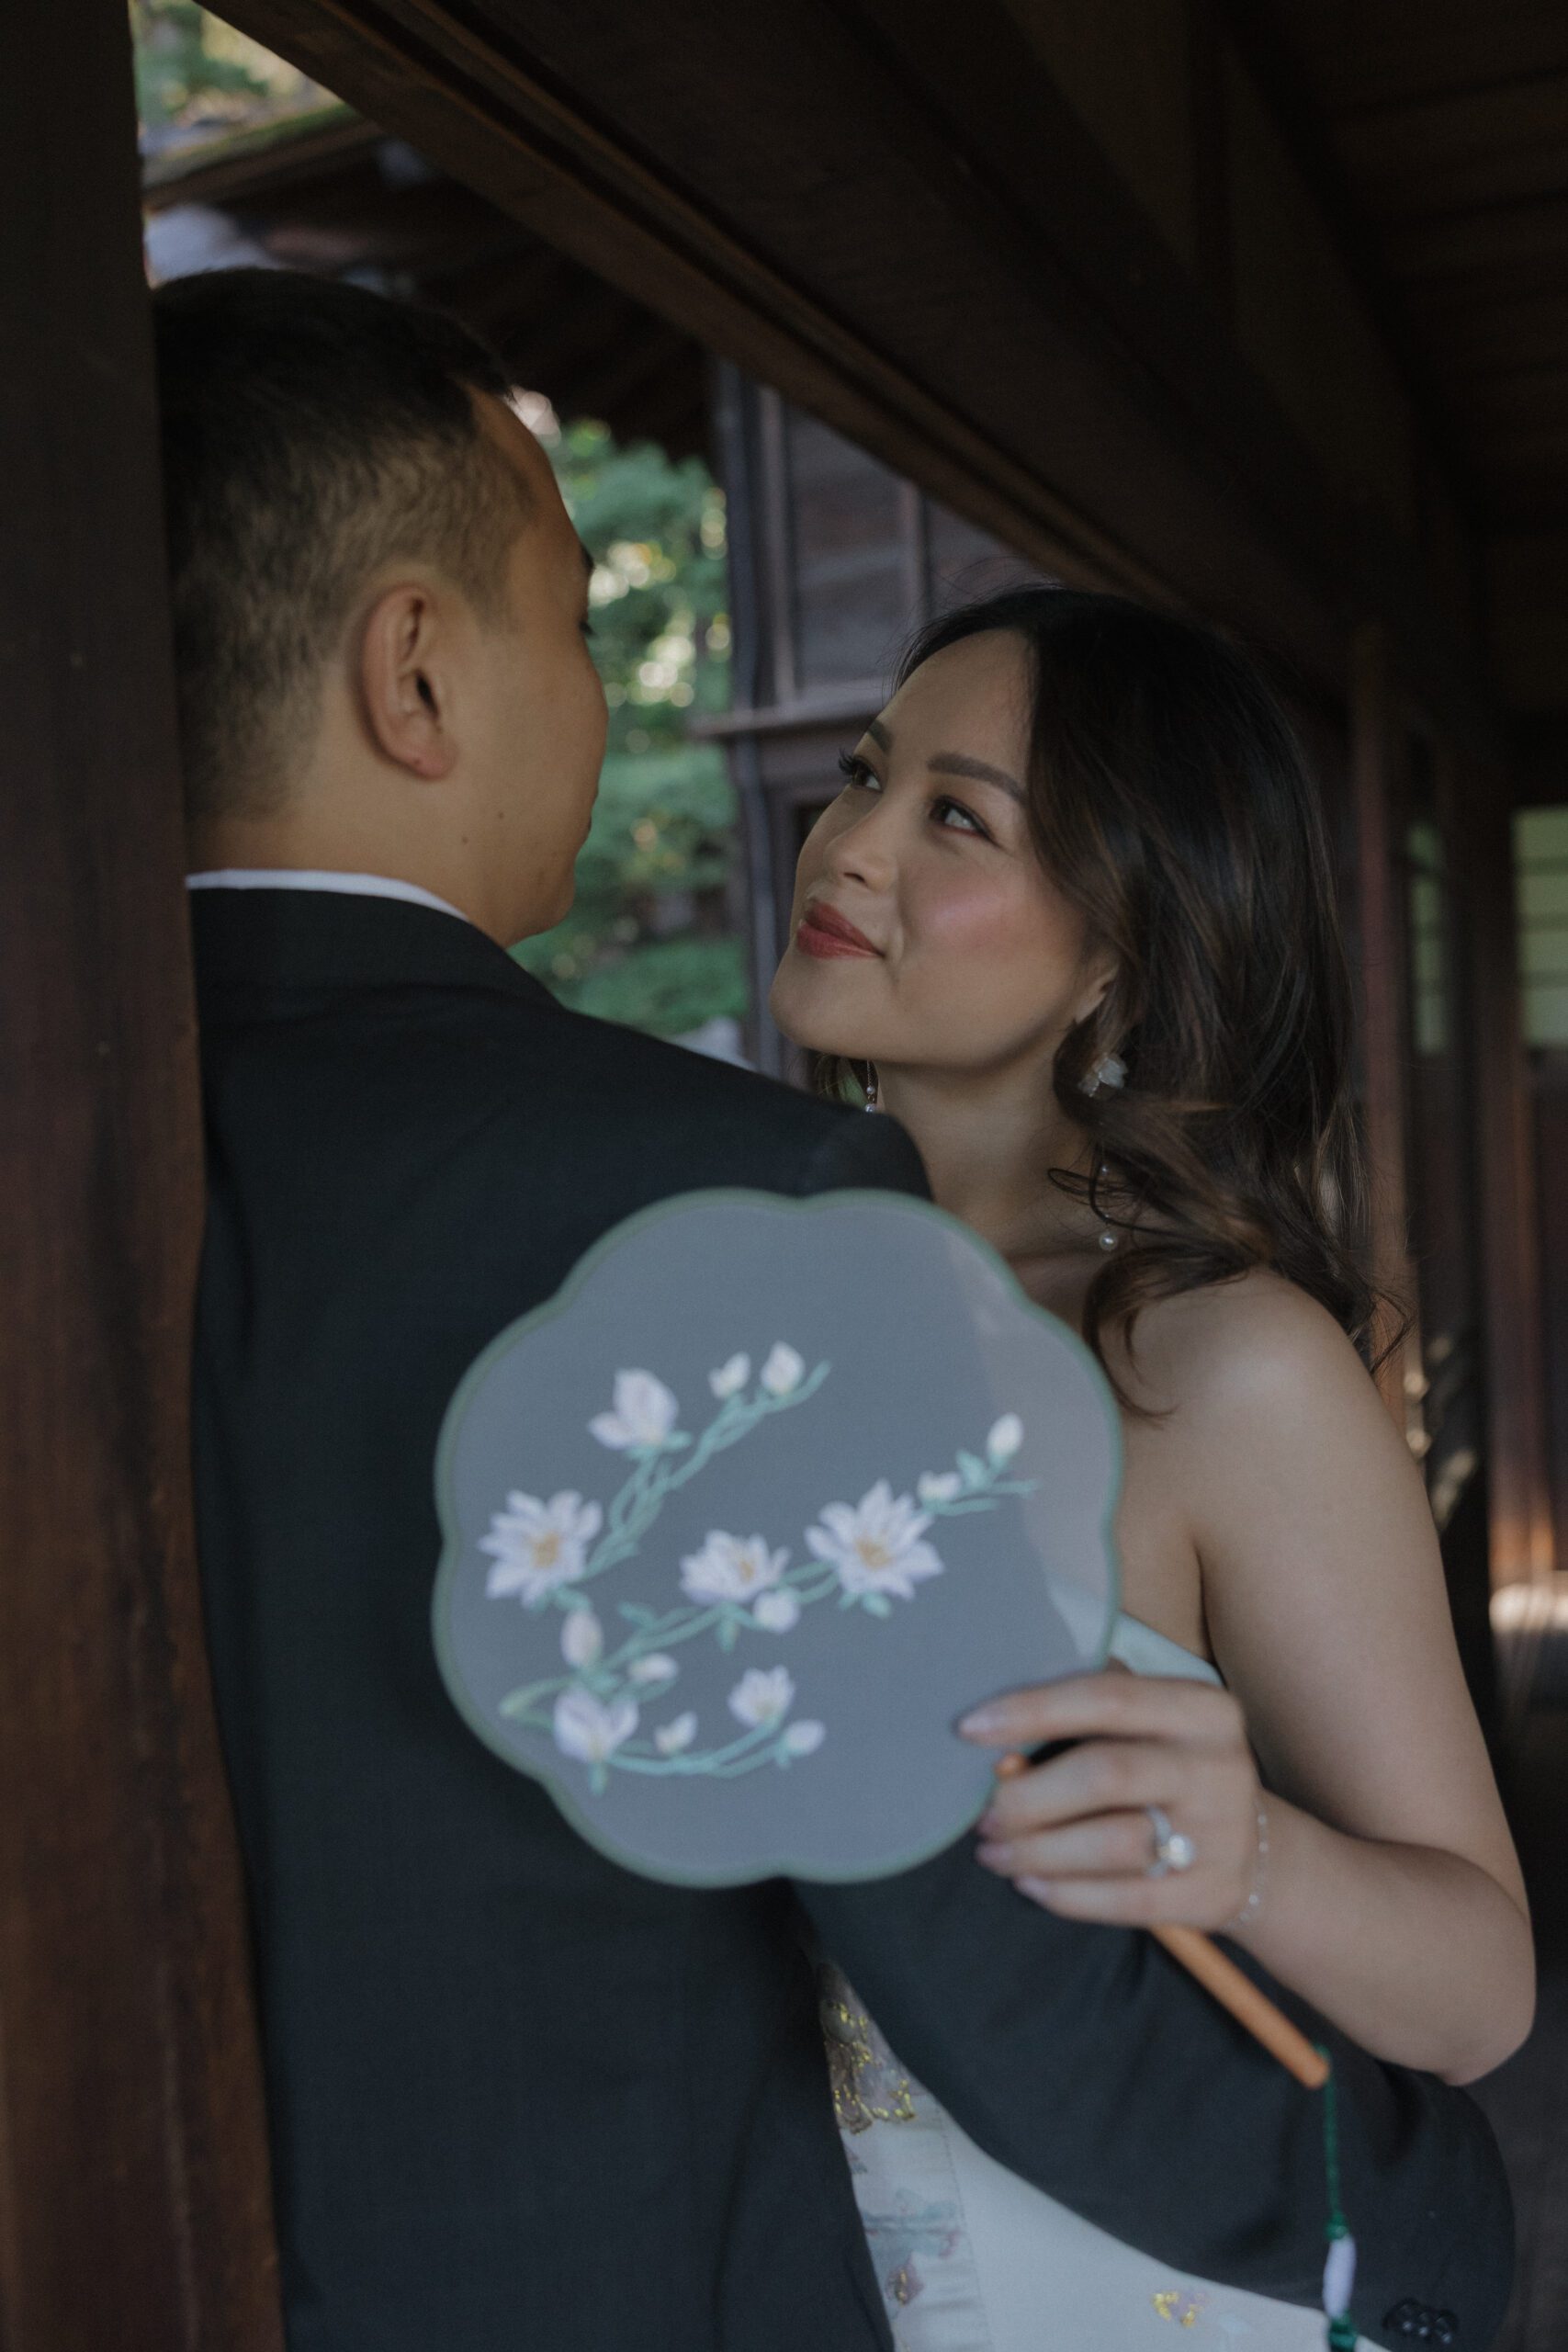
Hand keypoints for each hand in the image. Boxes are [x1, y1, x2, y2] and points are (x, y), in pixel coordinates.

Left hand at [959, 1669, 1262, 1928]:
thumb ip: (1085, 1718)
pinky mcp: (1211, 1894)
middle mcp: (1219, 1765)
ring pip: (1113, 1843)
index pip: (1107, 1696)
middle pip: (1105, 1774)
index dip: (1033, 1710)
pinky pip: (1125, 1899)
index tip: (970, 1728)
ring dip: (1037, 1851)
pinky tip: (1030, 1884)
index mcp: (1201, 1707)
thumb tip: (996, 1734)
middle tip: (982, 1816)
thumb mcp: (1150, 1727)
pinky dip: (1065, 1894)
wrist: (1259, 1852)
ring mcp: (1222, 1834)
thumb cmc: (1170, 1771)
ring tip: (994, 1853)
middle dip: (1028, 1797)